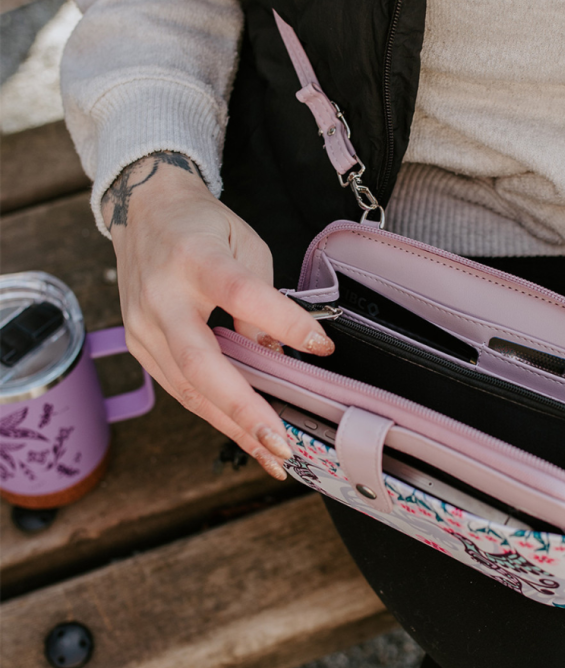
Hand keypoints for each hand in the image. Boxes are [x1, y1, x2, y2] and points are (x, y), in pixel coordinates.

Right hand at [103, 152, 334, 479]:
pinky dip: (215, 414)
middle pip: (200, 362)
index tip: (322, 346)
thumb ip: (263, 299)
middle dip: (244, 409)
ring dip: (233, 426)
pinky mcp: (139, 344)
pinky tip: (245, 435)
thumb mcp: (246, 246)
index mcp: (194, 259)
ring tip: (272, 457)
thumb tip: (278, 356)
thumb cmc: (202, 226)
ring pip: (188, 388)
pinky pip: (180, 388)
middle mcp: (160, 297)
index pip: (242, 295)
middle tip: (282, 445)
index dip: (283, 322)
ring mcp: (142, 325)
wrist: (142, 210)